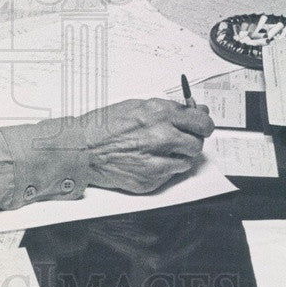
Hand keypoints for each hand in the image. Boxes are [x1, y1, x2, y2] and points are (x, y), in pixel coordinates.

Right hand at [76, 98, 213, 193]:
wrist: (81, 148)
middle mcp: (160, 137)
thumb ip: (168, 109)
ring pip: (187, 161)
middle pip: (197, 143)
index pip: (200, 121)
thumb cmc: (103, 126)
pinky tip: (149, 161)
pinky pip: (170, 175)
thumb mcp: (136, 106)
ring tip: (161, 151)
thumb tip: (194, 110)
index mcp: (158, 114)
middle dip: (192, 140)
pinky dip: (164, 169)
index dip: (204, 124)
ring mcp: (156, 160)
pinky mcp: (150, 180)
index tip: (202, 126)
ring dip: (179, 156)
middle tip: (182, 139)